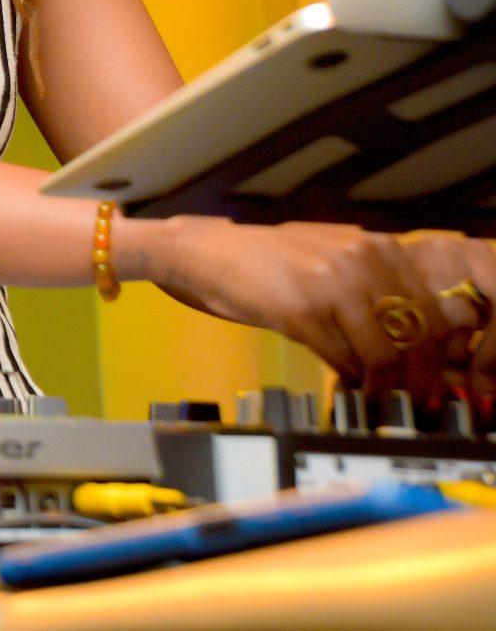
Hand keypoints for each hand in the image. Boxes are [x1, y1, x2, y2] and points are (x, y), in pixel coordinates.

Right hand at [131, 217, 495, 415]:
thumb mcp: (334, 260)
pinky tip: (344, 383)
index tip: (428, 376)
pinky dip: (348, 379)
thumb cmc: (270, 259)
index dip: (435, 353)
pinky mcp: (301, 311)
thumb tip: (414, 338)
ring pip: (383, 352)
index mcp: (375, 247)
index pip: (430, 310)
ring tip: (375, 396)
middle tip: (409, 397)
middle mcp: (360, 261)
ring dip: (382, 384)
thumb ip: (376, 285)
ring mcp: (330, 285)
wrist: (209, 251)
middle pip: (414, 335)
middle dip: (415, 376)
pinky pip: (341, 359)